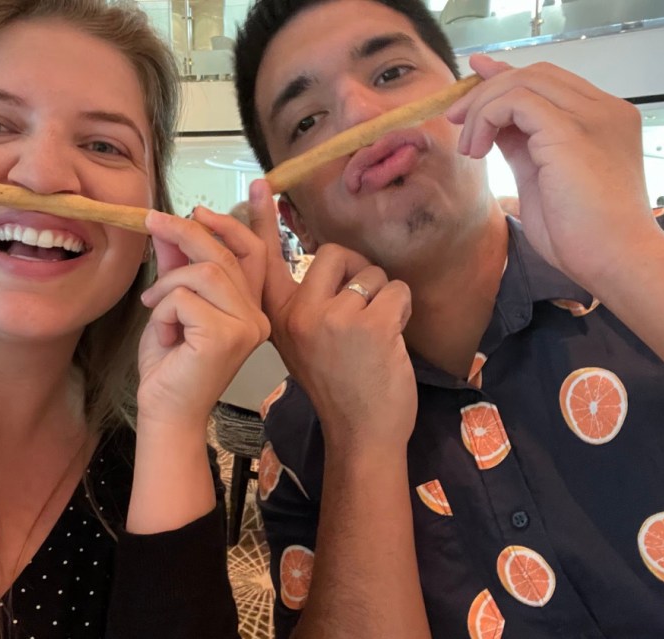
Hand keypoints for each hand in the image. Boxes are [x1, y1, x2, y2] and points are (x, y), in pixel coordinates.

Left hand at [136, 210, 269, 436]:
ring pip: (205, 272)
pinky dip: (163, 309)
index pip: (252, 253)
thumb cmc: (171, 367)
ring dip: (168, 283)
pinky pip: (186, 297)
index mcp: (251, 308)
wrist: (166, 413)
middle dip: (185, 232)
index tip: (200, 208)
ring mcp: (246, 327)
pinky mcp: (227, 336)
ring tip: (152, 305)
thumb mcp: (172, 306)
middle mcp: (257, 316)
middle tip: (151, 221)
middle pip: (225, 255)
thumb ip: (178, 269)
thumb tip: (170, 228)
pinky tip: (163, 332)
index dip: (231, 224)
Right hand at [247, 180, 416, 455]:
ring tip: (376, 333)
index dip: (263, 220)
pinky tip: (393, 338)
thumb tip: (328, 260)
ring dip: (384, 297)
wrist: (362, 432)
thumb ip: (306, 303)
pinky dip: (404, 309)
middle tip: (360, 313)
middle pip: (335, 254)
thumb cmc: (339, 384)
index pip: (267, 260)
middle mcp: (299, 314)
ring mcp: (332, 319)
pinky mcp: (369, 326)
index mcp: (281, 316)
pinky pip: (397, 290)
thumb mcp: (305, 343)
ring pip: (371, 273)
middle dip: (358, 275)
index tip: (259, 183)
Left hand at [446, 55, 661, 287]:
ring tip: (469, 149)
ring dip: (482, 108)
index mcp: (603, 120)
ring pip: (522, 82)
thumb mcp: (542, 179)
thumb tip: (493, 125)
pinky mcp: (571, 130)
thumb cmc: (583, 236)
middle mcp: (603, 109)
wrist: (616, 262)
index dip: (506, 77)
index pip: (549, 82)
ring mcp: (592, 116)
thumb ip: (523, 146)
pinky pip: (515, 101)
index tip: (473, 81)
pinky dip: (487, 118)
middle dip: (487, 90)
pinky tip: (479, 151)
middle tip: (456, 119)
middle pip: (535, 74)